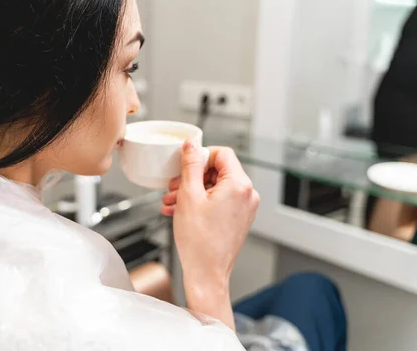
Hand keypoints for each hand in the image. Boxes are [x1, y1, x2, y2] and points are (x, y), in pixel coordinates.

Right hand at [161, 142, 258, 328]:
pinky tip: (180, 210)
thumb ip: (190, 165)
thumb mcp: (189, 195)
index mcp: (239, 185)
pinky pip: (219, 200)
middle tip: (173, 186)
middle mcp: (247, 194)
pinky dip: (201, 202)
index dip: (200, 156)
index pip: (222, 154)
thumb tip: (192, 145)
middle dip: (192, 177)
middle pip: (218, 171)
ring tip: (172, 202)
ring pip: (216, 187)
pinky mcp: (238, 218)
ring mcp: (245, 208)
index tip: (184, 164)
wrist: (206, 273)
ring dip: (192, 190)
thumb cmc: (199, 240)